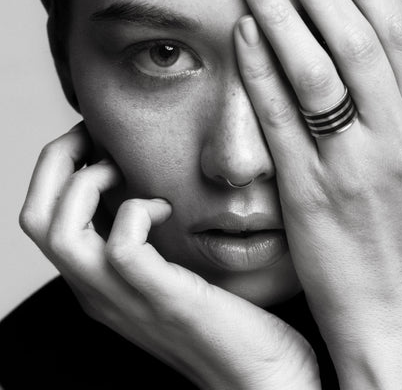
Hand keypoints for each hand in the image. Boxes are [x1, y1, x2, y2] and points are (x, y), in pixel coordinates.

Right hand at [19, 123, 319, 389]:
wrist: (261, 380)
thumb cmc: (226, 321)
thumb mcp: (171, 276)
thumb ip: (151, 246)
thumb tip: (148, 194)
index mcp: (100, 284)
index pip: (44, 221)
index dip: (56, 170)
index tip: (90, 140)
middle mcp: (99, 293)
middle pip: (36, 219)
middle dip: (55, 163)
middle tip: (91, 138)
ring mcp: (127, 299)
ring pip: (60, 232)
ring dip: (87, 183)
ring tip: (122, 170)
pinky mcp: (164, 300)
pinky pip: (121, 247)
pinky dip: (137, 211)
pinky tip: (166, 207)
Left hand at [234, 0, 401, 387]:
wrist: (389, 302)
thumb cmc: (399, 229)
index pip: (399, 32)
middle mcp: (399, 138)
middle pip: (358, 39)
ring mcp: (355, 165)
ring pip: (319, 71)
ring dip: (284, 15)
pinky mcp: (311, 191)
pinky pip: (283, 118)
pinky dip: (262, 70)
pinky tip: (246, 34)